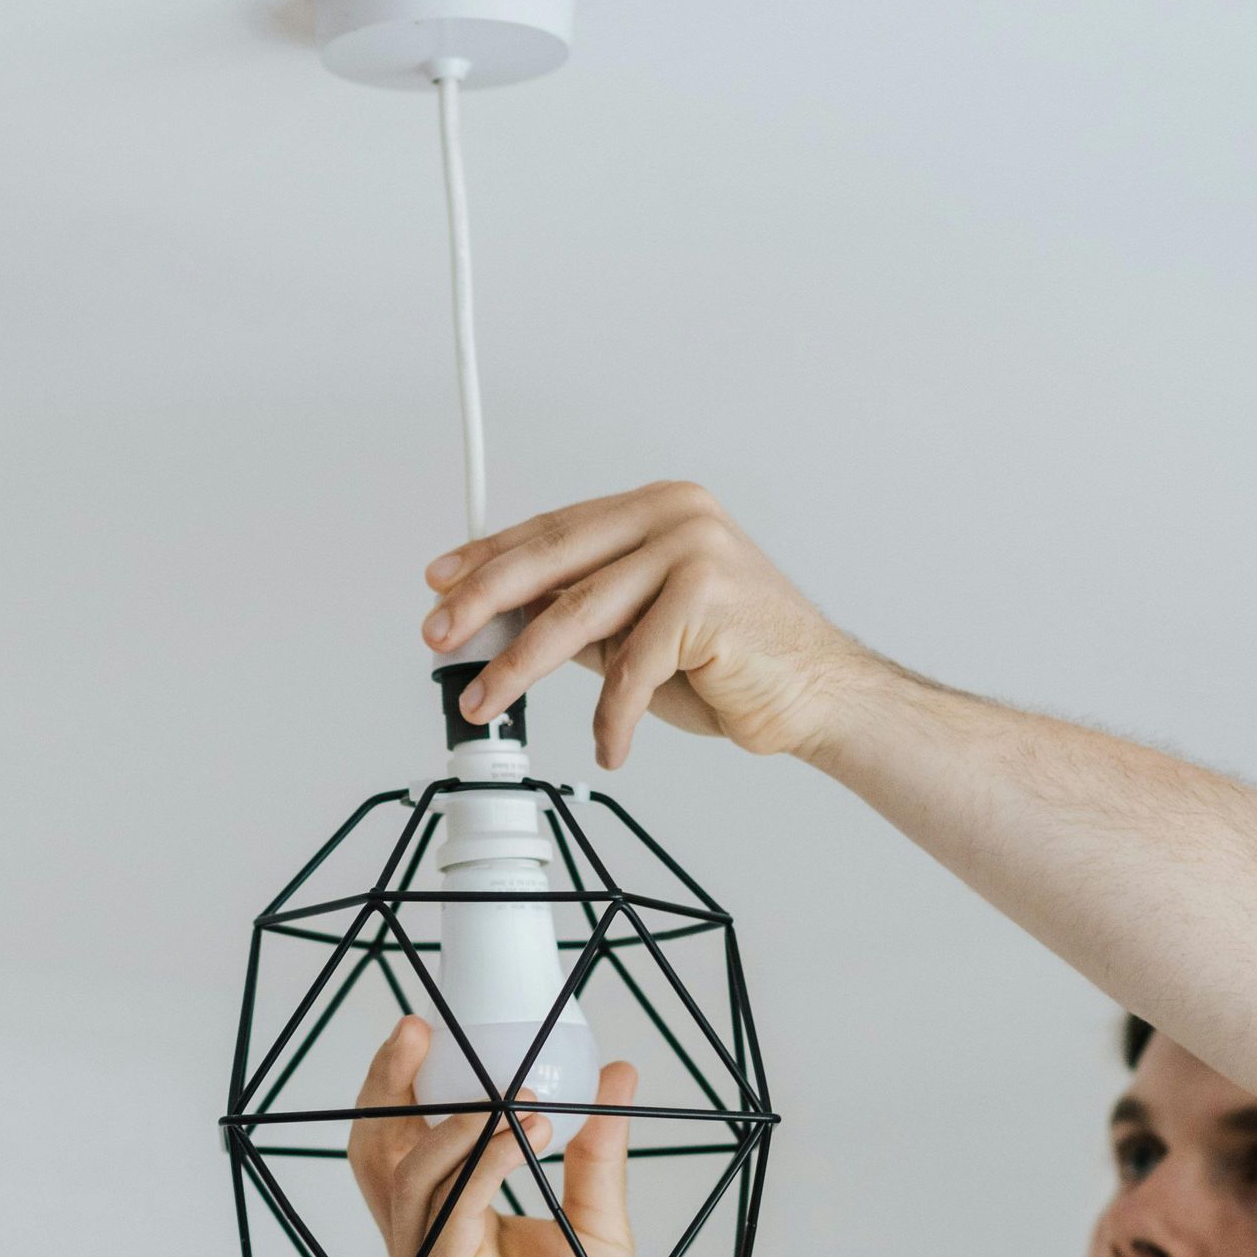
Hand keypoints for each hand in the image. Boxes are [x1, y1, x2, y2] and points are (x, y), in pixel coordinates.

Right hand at [348, 1016, 646, 1256]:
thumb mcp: (600, 1224)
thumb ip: (597, 1153)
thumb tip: (618, 1077)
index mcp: (452, 1225)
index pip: (406, 1141)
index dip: (405, 1085)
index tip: (428, 1028)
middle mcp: (427, 1243)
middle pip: (378, 1150)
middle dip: (388, 1085)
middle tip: (419, 1029)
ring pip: (407, 1174)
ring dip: (452, 1118)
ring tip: (509, 1085)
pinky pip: (449, 1211)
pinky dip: (480, 1162)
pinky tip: (519, 1130)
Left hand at [420, 481, 853, 768]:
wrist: (819, 693)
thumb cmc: (736, 663)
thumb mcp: (641, 633)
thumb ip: (583, 617)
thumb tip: (500, 622)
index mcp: (658, 509)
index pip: (554, 529)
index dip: (490, 557)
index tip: (441, 583)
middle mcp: (674, 515)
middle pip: (552, 559)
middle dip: (483, 603)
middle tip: (437, 636)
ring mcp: (693, 550)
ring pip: (577, 615)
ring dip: (520, 668)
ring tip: (484, 702)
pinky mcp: (705, 599)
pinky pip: (629, 669)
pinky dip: (611, 719)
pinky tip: (608, 748)